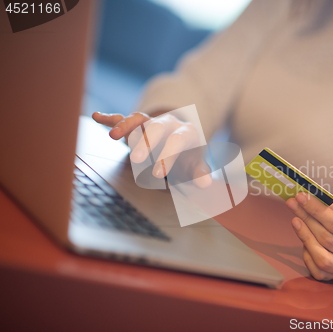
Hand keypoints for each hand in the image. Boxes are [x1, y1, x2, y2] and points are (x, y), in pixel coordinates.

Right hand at [92, 111, 210, 187]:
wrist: (183, 143)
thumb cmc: (188, 158)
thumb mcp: (195, 166)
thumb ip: (199, 173)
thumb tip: (205, 183)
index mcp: (186, 133)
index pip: (178, 141)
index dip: (169, 156)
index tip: (159, 175)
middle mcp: (169, 124)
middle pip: (157, 127)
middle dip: (146, 142)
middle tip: (137, 159)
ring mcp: (152, 122)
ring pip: (139, 119)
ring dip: (126, 125)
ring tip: (112, 135)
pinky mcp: (137, 125)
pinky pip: (123, 117)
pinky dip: (111, 118)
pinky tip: (97, 117)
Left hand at [286, 193, 332, 280]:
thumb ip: (330, 205)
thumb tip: (305, 199)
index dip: (316, 211)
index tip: (301, 197)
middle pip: (327, 239)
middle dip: (307, 219)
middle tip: (292, 204)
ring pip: (321, 257)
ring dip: (305, 237)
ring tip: (296, 220)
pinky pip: (317, 271)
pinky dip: (307, 255)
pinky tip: (304, 240)